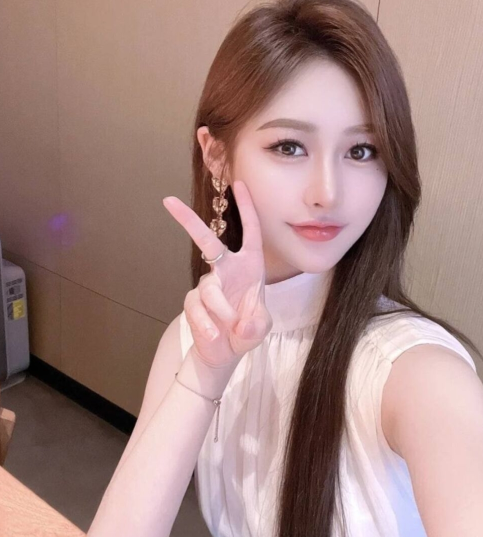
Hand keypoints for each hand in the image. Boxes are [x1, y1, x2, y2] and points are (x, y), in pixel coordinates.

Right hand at [163, 180, 272, 367]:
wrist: (225, 352)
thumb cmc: (246, 329)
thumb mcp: (260, 326)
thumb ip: (257, 323)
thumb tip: (245, 322)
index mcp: (249, 266)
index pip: (250, 232)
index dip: (246, 209)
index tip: (239, 185)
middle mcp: (226, 270)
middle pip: (207, 241)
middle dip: (189, 221)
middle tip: (169, 201)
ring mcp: (208, 285)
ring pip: (209, 290)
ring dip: (221, 309)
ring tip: (231, 326)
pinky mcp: (193, 303)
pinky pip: (197, 310)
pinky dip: (207, 325)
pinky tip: (214, 335)